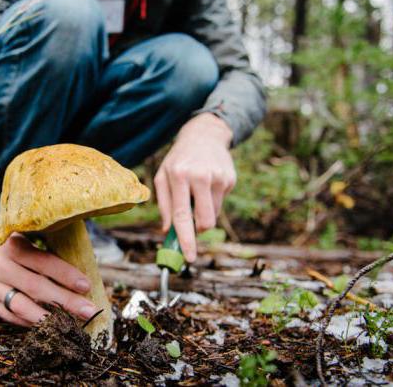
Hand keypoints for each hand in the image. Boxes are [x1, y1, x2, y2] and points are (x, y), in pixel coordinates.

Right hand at [0, 180, 99, 325]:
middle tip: (88, 310)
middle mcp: (0, 267)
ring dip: (49, 318)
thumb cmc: (9, 239)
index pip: (43, 262)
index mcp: (13, 247)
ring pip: (22, 306)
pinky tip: (49, 326)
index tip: (86, 284)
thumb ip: (46, 250)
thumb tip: (79, 269)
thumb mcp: (24, 235)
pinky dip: (30, 322)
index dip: (66, 274)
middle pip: (36, 287)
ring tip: (70, 325)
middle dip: (65, 301)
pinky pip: (11, 316)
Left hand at [154, 113, 235, 262]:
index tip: (189, 257)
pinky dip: (212, 201)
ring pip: (213, 215)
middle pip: (204, 221)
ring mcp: (218, 177)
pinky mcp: (230, 178)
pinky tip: (207, 184)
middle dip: (198, 229)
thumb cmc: (178, 160)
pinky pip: (220, 204)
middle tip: (191, 223)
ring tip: (197, 193)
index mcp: (178, 176)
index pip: (182, 215)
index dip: (186, 239)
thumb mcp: (163, 176)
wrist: (204, 135)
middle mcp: (199, 176)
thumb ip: (164, 205)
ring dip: (204, 213)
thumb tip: (168, 231)